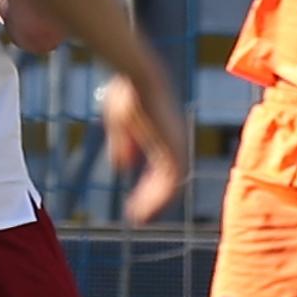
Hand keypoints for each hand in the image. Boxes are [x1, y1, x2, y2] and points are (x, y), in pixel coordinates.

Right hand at [98, 73, 191, 225]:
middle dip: (151, 199)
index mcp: (163, 137)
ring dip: (154, 203)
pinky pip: (170, 183)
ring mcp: (177, 147)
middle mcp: (174, 144)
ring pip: (171, 186)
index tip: (134, 204)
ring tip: (139, 218)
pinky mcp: (175, 149)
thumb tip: (123, 166)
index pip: (161, 170)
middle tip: (138, 218)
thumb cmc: (128, 92)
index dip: (148, 189)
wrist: (139, 78)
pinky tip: (142, 208)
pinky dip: (157, 198)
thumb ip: (123, 144)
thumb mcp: (119, 122)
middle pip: (168, 181)